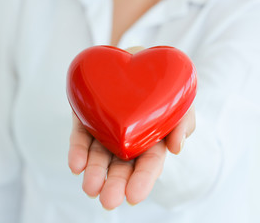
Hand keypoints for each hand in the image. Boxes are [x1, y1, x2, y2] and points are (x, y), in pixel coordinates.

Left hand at [68, 46, 195, 209]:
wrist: (136, 58)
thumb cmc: (161, 84)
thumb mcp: (180, 98)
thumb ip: (184, 121)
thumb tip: (176, 148)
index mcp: (151, 141)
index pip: (148, 165)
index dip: (142, 181)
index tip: (134, 197)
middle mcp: (127, 140)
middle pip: (121, 166)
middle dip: (115, 184)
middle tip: (109, 201)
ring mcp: (106, 130)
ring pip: (99, 156)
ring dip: (94, 173)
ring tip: (90, 187)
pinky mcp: (86, 117)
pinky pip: (81, 137)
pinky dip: (78, 151)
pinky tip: (76, 165)